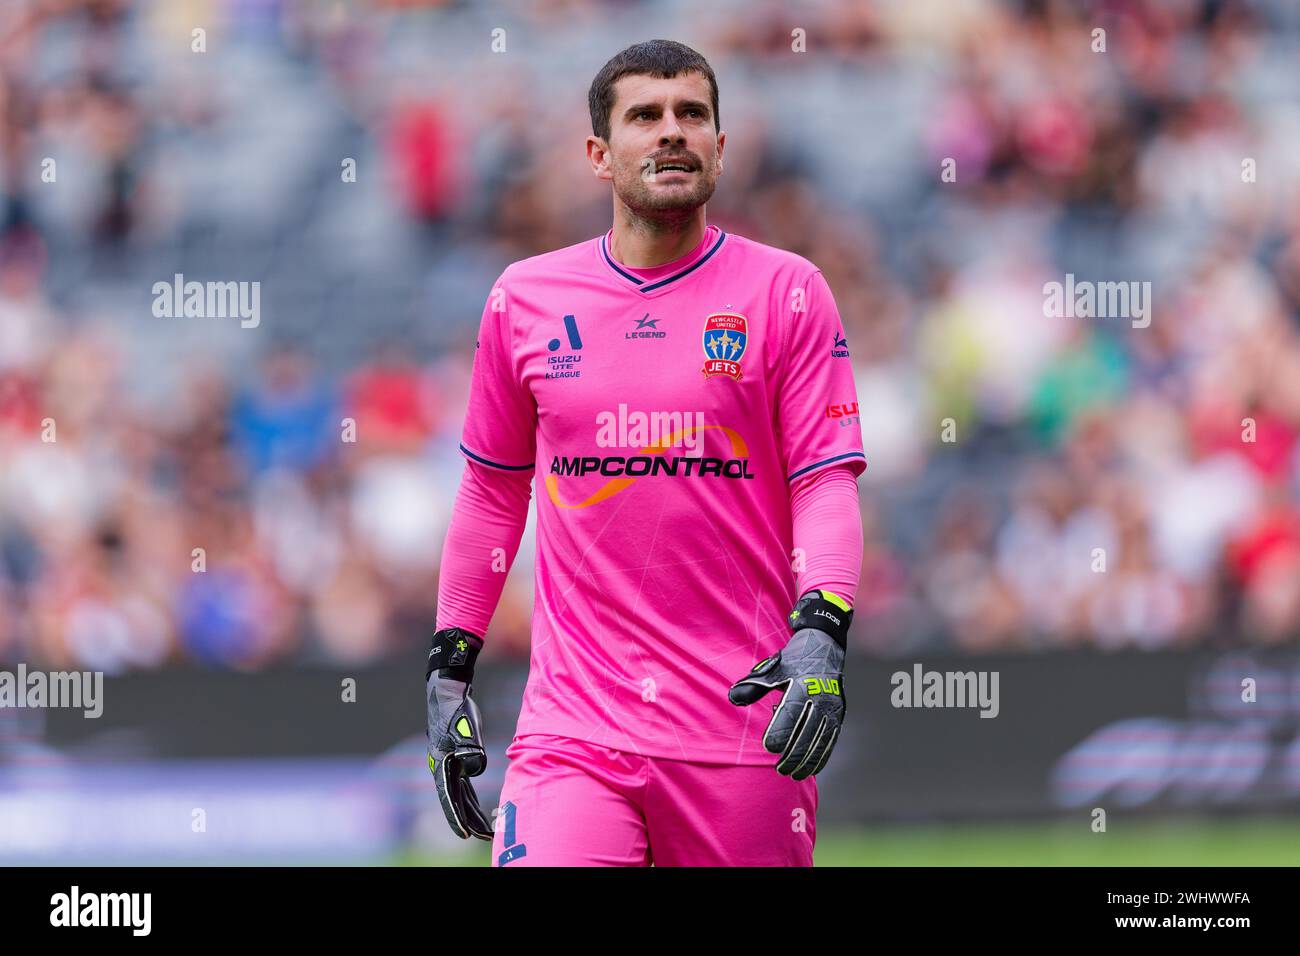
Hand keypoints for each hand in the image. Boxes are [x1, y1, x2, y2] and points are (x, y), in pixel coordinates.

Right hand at [426, 627, 492, 840]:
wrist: (447, 692)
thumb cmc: (455, 710)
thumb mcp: (465, 728)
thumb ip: (471, 749)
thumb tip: (475, 769)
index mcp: (442, 763)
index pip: (450, 797)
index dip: (457, 817)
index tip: (466, 835)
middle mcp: (443, 767)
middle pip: (456, 801)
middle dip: (469, 821)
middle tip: (484, 837)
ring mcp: (449, 763)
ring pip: (461, 795)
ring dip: (471, 812)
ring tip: (484, 829)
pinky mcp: (458, 758)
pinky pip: (464, 785)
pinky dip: (470, 798)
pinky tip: (478, 808)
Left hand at [728, 591, 849, 779]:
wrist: (824, 646)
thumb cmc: (793, 660)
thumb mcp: (773, 668)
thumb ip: (754, 685)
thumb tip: (734, 698)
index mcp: (802, 685)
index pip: (791, 712)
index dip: (780, 731)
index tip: (769, 747)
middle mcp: (820, 697)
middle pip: (806, 730)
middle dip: (793, 753)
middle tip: (779, 769)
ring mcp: (832, 706)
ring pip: (820, 738)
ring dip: (808, 759)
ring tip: (793, 774)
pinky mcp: (839, 713)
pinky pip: (831, 738)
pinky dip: (822, 755)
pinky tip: (812, 769)